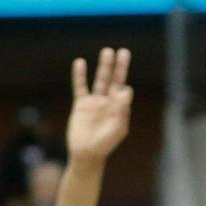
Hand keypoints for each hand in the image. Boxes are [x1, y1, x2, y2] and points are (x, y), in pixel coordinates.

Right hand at [67, 48, 133, 164]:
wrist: (86, 154)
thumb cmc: (105, 144)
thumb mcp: (117, 129)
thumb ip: (122, 111)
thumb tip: (126, 91)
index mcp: (120, 108)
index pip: (124, 92)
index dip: (123, 92)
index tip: (120, 95)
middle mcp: (109, 102)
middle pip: (115, 80)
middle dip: (120, 66)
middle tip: (124, 51)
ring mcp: (95, 102)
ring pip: (100, 79)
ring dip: (104, 66)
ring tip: (107, 51)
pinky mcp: (81, 104)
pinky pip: (80, 86)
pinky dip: (79, 75)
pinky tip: (80, 62)